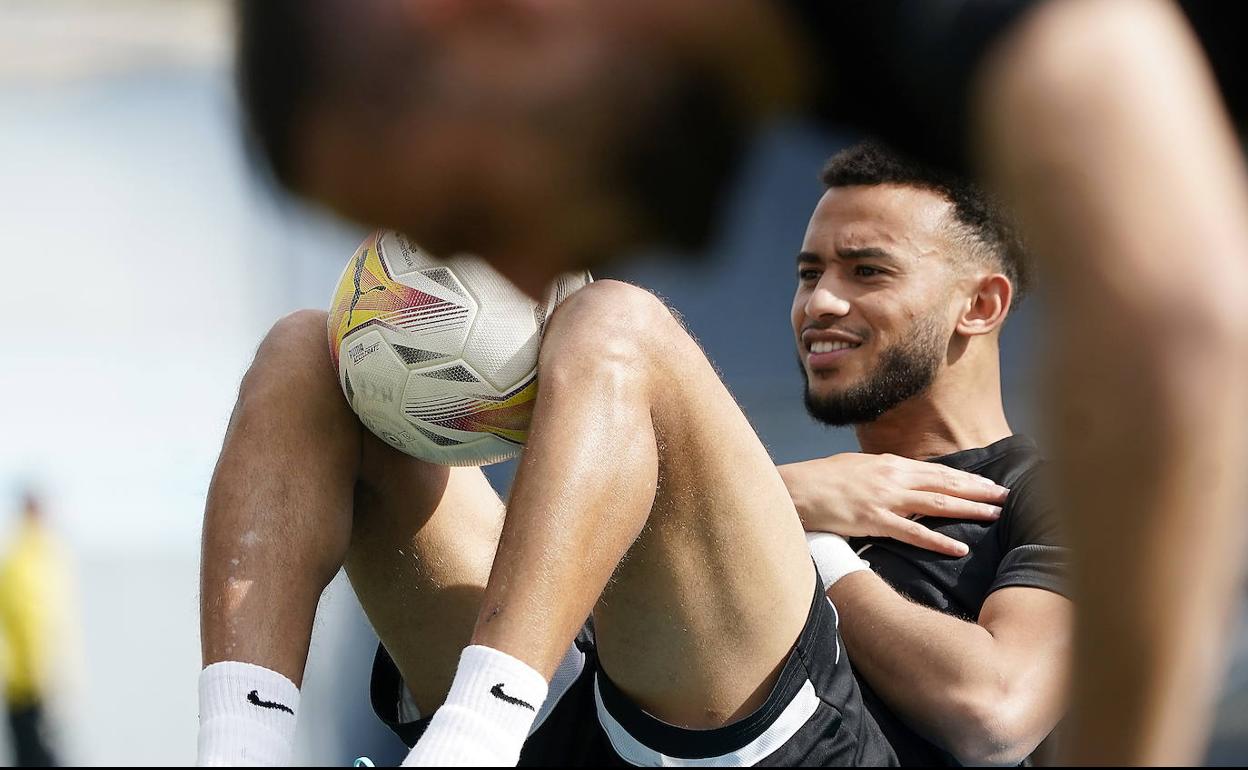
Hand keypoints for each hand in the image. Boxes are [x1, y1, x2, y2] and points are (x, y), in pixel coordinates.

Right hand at [778, 453, 1008, 556]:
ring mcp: (885, 498)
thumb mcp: (857, 468)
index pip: (938, 471)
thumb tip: (902, 480)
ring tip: (995, 515)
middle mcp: (893, 477)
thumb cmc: (821, 479)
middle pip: (945, 483)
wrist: (794, 488)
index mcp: (889, 465)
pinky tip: (958, 547)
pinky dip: (937, 539)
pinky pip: (912, 532)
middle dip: (979, 490)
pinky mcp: (873, 520)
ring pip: (937, 503)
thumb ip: (883, 474)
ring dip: (969, 509)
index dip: (967, 478)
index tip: (990, 484)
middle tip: (1007, 496)